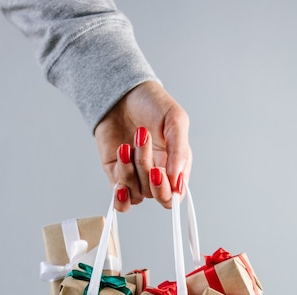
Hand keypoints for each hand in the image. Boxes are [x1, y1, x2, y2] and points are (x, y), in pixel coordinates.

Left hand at [94, 81, 191, 210]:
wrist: (122, 94)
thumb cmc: (152, 104)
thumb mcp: (175, 120)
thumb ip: (180, 150)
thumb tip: (176, 181)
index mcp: (175, 166)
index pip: (175, 195)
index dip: (168, 192)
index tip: (159, 172)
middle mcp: (157, 176)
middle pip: (156, 196)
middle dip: (150, 179)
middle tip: (146, 153)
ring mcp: (136, 178)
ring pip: (137, 194)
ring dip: (131, 171)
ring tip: (127, 145)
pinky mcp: (117, 176)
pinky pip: (120, 197)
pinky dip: (119, 193)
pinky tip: (119, 182)